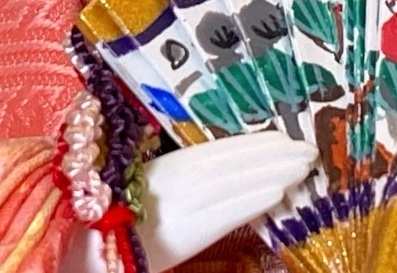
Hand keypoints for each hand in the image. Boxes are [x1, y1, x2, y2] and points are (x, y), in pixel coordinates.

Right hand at [61, 130, 316, 271]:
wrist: (87, 260)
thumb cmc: (114, 217)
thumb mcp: (144, 182)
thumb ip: (178, 168)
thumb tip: (226, 156)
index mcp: (158, 165)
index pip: (215, 152)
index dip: (252, 143)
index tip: (285, 136)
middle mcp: (166, 182)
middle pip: (228, 165)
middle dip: (271, 156)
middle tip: (310, 148)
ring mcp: (172, 210)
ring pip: (231, 186)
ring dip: (272, 174)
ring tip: (303, 167)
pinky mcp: (176, 240)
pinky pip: (222, 217)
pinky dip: (252, 202)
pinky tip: (278, 195)